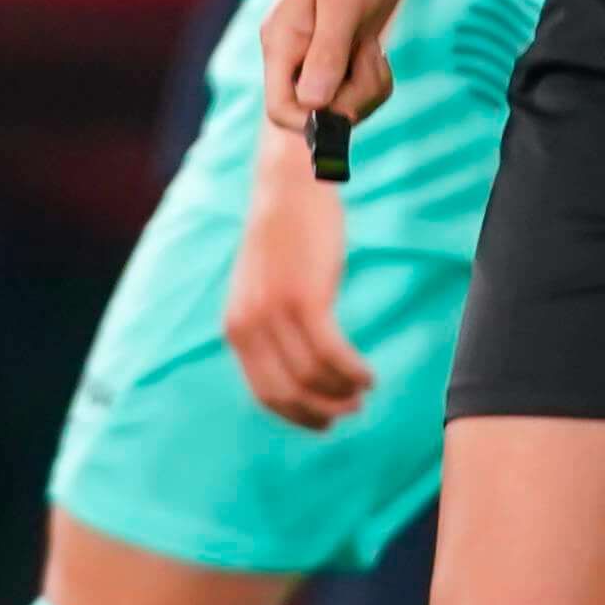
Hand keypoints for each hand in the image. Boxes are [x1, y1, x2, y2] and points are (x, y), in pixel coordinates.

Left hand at [224, 134, 373, 430]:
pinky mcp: (306, 299)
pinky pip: (333, 354)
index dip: (297, 415)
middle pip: (287, 394)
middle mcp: (249, 325)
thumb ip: (268, 325)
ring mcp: (275, 312)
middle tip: (351, 411)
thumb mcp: (263, 285)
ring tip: (364, 390)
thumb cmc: (284, 234)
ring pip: (314, 377)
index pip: (264, 393)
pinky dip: (353, 372)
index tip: (324, 422)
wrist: (290, 183)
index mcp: (236, 327)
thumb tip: (293, 367)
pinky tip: (369, 375)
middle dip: (321, 412)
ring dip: (344, 392)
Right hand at [259, 0, 415, 162]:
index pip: (280, 108)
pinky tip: (375, 50)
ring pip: (341, 105)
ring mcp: (319, 57)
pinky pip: (358, 91)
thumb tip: (314, 105)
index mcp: (282, 43)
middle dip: (350, 99)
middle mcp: (295, 55)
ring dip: (366, 89)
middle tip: (368, 60)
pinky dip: (373, 81)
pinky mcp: (343, 56)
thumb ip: (327, 54)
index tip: (345, 99)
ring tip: (373, 50)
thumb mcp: (343, 4)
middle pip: (315, 113)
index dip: (311, 119)